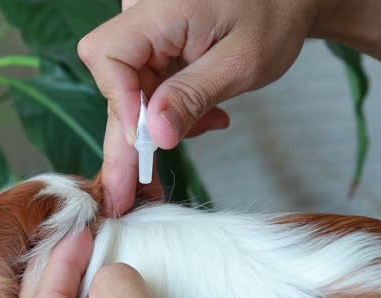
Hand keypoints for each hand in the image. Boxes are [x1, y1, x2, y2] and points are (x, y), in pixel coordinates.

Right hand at [78, 0, 321, 214]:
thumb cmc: (273, 15)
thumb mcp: (240, 62)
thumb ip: (193, 96)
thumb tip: (156, 137)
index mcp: (159, 9)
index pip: (108, 56)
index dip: (120, 103)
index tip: (147, 140)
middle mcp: (143, 18)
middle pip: (115, 83)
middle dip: (128, 141)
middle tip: (125, 197)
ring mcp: (148, 33)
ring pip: (132, 92)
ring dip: (161, 126)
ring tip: (211, 125)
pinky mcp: (158, 47)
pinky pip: (151, 87)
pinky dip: (174, 110)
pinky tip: (208, 117)